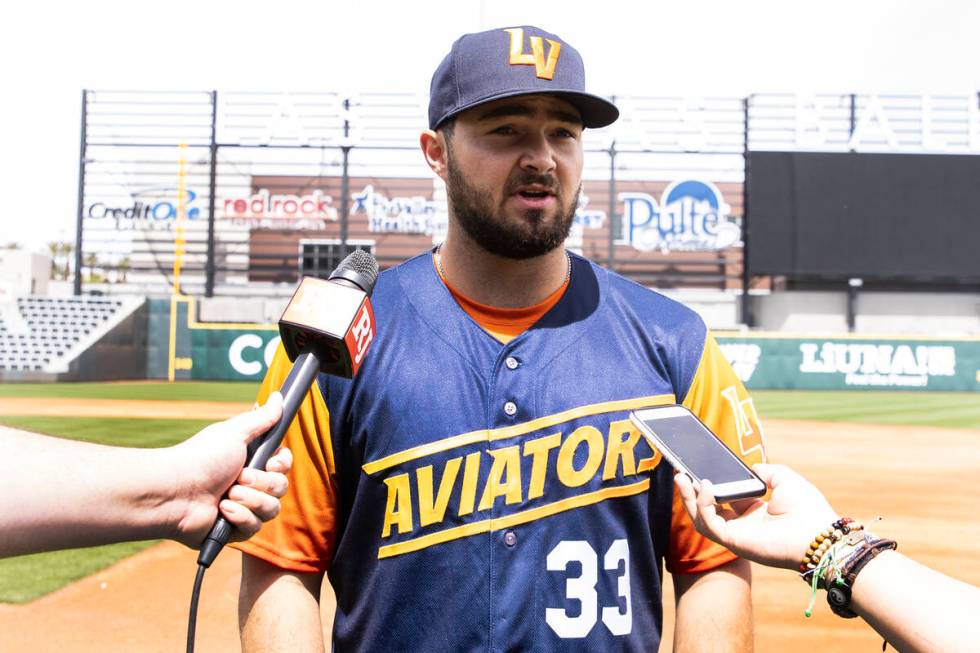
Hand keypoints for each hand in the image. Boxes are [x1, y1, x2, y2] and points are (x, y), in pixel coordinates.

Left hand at [167, 392, 291, 546]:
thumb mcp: (235, 433)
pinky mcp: (234, 530)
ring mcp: (243, 508)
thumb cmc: (201, 458)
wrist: (175, 491)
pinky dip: (239, 516)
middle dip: (262, 483)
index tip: (272, 462)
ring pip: (272, 509)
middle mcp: (249, 485)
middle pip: (281, 487)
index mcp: (251, 461)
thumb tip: (279, 396)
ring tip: (227, 495)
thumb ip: (262, 418)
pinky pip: (255, 527)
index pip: (283, 466)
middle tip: (240, 477)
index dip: (282, 465)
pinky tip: (221, 510)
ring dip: (250, 500)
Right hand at [674, 463, 837, 569]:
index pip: (723, 500)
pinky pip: (709, 523)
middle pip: (707, 509)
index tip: (697, 469)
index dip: (709, 485)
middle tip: (679, 471)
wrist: (820, 534)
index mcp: (754, 513)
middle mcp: (742, 525)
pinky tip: (705, 487)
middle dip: (691, 491)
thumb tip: (750, 468)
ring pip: (702, 518)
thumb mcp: (784, 479)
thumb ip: (764, 471)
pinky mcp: (733, 541)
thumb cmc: (808, 508)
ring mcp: (736, 535)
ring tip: (681, 477)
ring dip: (689, 498)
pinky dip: (702, 505)